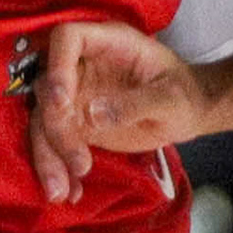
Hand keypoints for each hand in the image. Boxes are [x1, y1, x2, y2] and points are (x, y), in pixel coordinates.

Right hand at [27, 20, 208, 202]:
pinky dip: (59, 168)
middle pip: (47, 89)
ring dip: (49, 157)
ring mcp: (76, 94)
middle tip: (79, 164)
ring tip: (61, 193)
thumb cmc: (185, 95)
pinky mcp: (76, 123)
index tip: (61, 103)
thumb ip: (136, 104)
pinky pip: (55, 144)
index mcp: (108, 43)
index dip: (57, 68)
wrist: (188, 114)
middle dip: (55, 130)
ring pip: (44, 121)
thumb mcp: (171, 99)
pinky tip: (73, 193)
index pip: (67, 39)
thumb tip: (91, 115)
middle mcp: (83, 65)